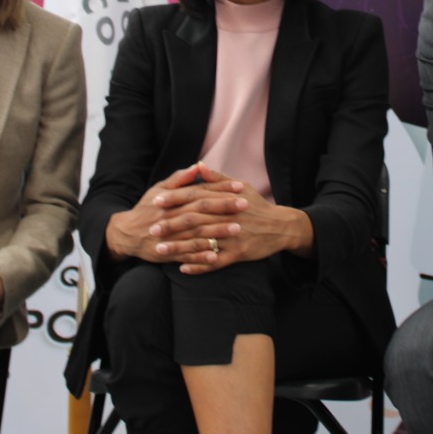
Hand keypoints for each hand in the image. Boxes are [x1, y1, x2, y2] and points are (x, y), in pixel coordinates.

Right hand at [104, 164, 246, 262]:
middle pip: (201, 210)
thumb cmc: (146, 209)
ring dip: (217, 231)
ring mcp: (169, 236)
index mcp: (172, 199)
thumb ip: (179, 179)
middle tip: (245, 205)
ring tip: (237, 229)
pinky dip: (200, 256)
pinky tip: (215, 255)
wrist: (126, 234)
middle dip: (223, 207)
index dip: (220, 188)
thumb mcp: (159, 189)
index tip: (240, 186)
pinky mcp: (167, 253)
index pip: (200, 191)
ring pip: (196, 233)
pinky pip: (186, 255)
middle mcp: (171, 216)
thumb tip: (198, 166)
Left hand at [154, 164, 313, 274]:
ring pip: (202, 243)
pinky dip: (199, 265)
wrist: (281, 227)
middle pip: (195, 221)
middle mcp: (228, 217)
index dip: (175, 198)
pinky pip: (215, 263)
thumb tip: (198, 165)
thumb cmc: (257, 205)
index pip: (196, 196)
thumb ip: (217, 178)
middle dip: (171, 225)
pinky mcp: (239, 254)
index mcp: (226, 199)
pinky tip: (182, 268)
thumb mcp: (241, 187)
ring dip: (179, 248)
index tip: (156, 201)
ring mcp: (233, 237)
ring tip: (159, 251)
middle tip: (151, 229)